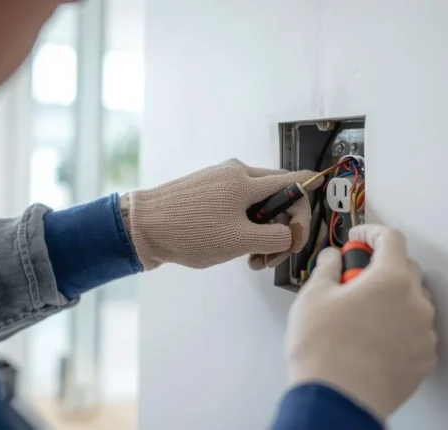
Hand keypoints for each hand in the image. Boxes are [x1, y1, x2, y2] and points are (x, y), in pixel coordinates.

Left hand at [124, 159, 321, 269]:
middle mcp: (236, 173)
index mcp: (247, 179)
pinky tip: (236, 250)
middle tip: (272, 256)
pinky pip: (240, 208)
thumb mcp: (241, 241)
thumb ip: (276, 237)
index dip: (306, 208)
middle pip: (279, 198)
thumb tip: (291, 233)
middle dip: (281, 230)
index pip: (297, 182)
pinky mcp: (209, 192)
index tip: (299, 234)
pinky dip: (245, 229)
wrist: (140, 227)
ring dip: (263, 234)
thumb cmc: (187, 231)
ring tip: (252, 259)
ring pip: (259, 206)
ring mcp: (221, 181)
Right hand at [284, 225, 437, 420]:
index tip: (358, 238)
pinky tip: (374, 337)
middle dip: (381, 266)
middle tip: (354, 278)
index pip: (391, 238)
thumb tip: (332, 259)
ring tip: (363, 314)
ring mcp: (423, 333)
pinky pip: (416, 331)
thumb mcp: (313, 297)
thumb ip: (327, 268)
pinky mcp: (424, 359)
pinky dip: (400, 327)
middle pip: (406, 268)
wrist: (337, 401)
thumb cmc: (325, 352)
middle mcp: (415, 303)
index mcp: (390, 280)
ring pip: (413, 302)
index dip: (371, 233)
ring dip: (393, 299)